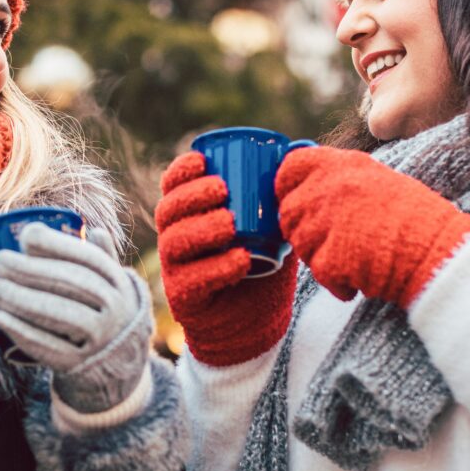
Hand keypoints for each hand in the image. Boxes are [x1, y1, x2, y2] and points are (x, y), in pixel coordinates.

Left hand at [0, 225, 151, 413]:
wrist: (118, 369)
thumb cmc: (104, 316)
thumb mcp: (112, 288)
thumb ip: (102, 259)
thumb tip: (93, 229)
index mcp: (120, 284)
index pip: (88, 258)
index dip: (56, 244)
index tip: (25, 237)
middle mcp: (116, 310)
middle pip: (70, 284)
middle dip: (29, 270)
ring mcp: (100, 340)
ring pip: (58, 314)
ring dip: (20, 299)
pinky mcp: (79, 365)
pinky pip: (46, 347)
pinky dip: (18, 330)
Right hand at [154, 152, 296, 365]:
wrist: (257, 322)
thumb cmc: (263, 266)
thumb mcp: (272, 226)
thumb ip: (279, 195)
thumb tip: (301, 149)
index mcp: (189, 216)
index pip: (172, 187)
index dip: (181, 171)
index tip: (202, 160)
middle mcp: (175, 240)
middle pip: (168, 211)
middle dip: (191, 196)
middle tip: (222, 190)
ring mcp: (176, 270)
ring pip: (175, 242)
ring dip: (202, 229)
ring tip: (231, 223)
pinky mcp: (185, 298)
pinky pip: (193, 280)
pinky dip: (217, 268)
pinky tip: (240, 260)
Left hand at [275, 147, 469, 305]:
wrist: (439, 251)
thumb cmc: (418, 219)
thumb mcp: (379, 181)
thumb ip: (341, 181)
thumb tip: (309, 191)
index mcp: (343, 165)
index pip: (290, 167)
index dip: (286, 187)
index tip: (295, 200)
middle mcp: (329, 187)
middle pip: (289, 212)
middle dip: (304, 231)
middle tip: (333, 243)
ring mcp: (327, 222)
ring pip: (300, 244)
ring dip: (320, 257)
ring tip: (355, 260)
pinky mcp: (330, 256)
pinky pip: (319, 272)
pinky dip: (338, 283)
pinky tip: (362, 279)